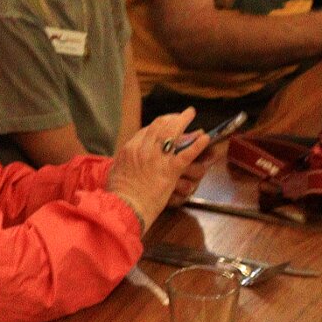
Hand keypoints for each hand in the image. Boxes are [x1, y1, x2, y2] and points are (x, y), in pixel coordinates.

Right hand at [105, 109, 200, 224]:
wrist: (123, 207)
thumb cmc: (118, 195)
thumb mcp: (115, 173)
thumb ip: (122, 164)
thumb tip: (122, 162)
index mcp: (129, 149)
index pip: (146, 130)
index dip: (159, 124)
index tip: (167, 122)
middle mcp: (143, 149)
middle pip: (160, 126)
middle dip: (172, 117)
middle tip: (182, 114)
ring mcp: (157, 158)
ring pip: (172, 133)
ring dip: (183, 121)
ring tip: (191, 114)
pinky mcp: (170, 170)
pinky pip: (187, 154)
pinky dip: (197, 145)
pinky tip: (205, 138)